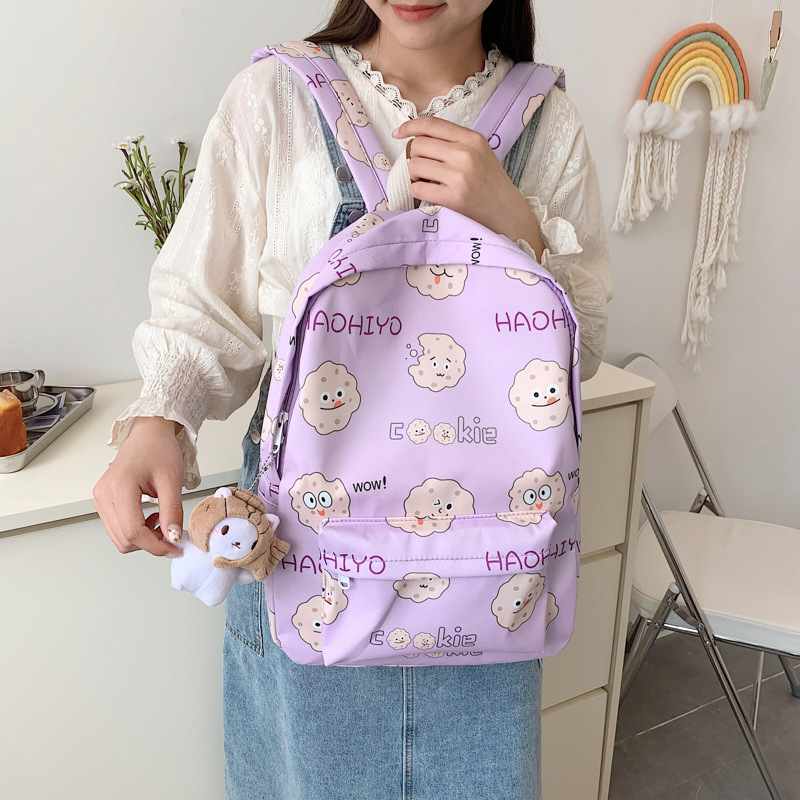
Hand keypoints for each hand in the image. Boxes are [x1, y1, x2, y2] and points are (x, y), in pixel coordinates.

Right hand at [93, 416, 183, 556]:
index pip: (132, 531)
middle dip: (150, 543)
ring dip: (143, 539)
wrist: (148, 435)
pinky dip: (136, 531)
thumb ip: (172, 512)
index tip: (175, 548)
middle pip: (124, 539)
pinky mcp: (103, 502)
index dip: (155, 546)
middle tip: (172, 534)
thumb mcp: (171, 480)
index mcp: (118, 487)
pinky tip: (150, 518)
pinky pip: (117, 528)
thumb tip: (173, 538)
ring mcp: (100, 499)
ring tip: (162, 521)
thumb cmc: (158, 450)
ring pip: (120, 538)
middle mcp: (103, 495)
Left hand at [392, 117, 545, 258]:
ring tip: (428, 181)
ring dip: (415, 175)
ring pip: (415, 166)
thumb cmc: (489, 182)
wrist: (506, 212)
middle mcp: (466, 154)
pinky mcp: (454, 198)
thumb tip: (416, 136)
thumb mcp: (478, 152)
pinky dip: (418, 191)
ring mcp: (460, 176)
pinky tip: (429, 194)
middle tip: (424, 168)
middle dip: (415, 156)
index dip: (410, 126)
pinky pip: (418, 189)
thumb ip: (452, 141)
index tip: (399, 133)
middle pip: (419, 145)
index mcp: (472, 138)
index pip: (432, 124)